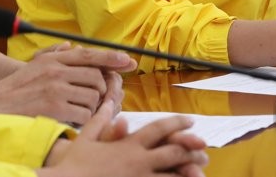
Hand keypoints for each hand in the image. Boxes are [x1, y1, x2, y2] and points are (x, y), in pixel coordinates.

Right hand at [0, 43, 135, 123]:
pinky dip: (84, 119)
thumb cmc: (17, 87)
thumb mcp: (34, 64)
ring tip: (79, 110)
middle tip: (97, 98)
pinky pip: (84, 114)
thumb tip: (70, 46)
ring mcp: (56, 89)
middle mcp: (57, 71)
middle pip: (96, 77)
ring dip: (92, 107)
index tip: (128, 61)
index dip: (111, 57)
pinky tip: (73, 119)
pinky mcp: (55, 107)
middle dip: (102, 90)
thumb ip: (54, 54)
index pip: (89, 55)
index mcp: (54, 60)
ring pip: (93, 97)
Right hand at [41, 101, 207, 176]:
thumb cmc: (72, 164)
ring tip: (200, 171)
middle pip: (173, 152)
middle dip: (190, 148)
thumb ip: (100, 121)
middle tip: (203, 146)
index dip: (176, 123)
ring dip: (187, 173)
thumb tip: (108, 105)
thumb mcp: (85, 138)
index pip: (158, 129)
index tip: (189, 120)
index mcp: (129, 145)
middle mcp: (138, 161)